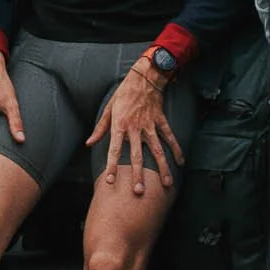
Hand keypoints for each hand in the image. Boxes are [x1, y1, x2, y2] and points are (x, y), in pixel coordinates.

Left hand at [89, 61, 183, 196]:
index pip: (114, 150)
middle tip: (139, 191)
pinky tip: (180, 163)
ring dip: (162, 168)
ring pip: (157, 150)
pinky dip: (176, 149)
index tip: (111, 181)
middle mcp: (135, 128)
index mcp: (120, 125)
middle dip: (138, 174)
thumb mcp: (108, 109)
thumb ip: (100, 128)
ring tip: (166, 184)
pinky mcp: (161, 121)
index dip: (112, 166)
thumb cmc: (123, 94)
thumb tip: (89, 143)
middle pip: (137, 156)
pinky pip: (169, 137)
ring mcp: (150, 126)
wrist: (144, 77)